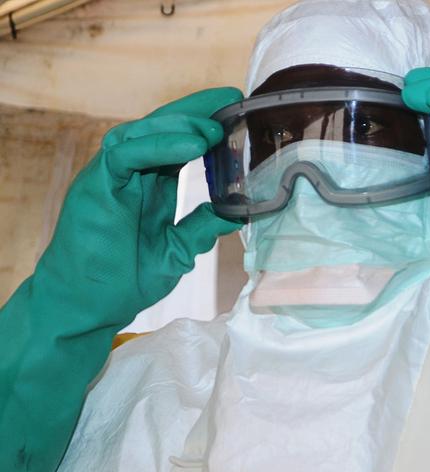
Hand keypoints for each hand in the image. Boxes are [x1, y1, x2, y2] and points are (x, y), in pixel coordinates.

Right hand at [38, 87, 242, 328]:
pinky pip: (126, 153)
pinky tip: (193, 144)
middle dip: (198, 112)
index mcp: (151, 184)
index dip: (206, 126)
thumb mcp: (176, 249)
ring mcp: (111, 176)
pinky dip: (159, 145)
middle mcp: (131, 173)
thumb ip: (201, 226)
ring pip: (143, 132)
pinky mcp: (96, 184)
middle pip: (163, 129)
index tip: (237, 114)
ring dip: (181, 125)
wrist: (88, 308)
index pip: (179, 143)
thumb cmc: (126, 277)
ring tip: (215, 126)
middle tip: (231, 101)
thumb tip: (237, 212)